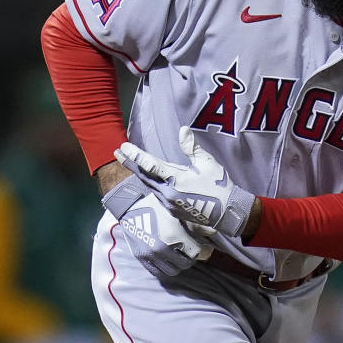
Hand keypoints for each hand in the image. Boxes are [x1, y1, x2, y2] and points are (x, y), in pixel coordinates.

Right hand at [102, 173, 211, 279]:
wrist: (130, 207)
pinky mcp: (140, 257)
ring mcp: (148, 256)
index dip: (196, 255)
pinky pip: (155, 272)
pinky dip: (163, 269)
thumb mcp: (174, 217)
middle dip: (186, 262)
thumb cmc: (155, 207)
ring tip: (177, 260)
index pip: (188, 258)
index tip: (197, 251)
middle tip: (188, 256)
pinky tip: (166, 262)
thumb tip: (203, 237)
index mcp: (168, 240)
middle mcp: (158, 251)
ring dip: (175, 267)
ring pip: (168, 272)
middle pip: (180, 267)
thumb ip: (187, 229)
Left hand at [116, 126, 256, 239]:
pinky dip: (150, 183)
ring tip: (129, 162)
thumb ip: (191, 147)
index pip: (150, 164)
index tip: (123, 147)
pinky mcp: (171, 209)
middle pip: (143, 175)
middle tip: (117, 152)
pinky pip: (156, 193)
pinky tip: (146, 178)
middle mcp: (167, 191)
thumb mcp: (207, 163)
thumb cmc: (218, 185)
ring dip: (138, 173)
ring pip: (149, 185)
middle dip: (129, 163)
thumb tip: (182, 130)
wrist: (226, 212)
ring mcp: (167, 202)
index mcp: (175, 178)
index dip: (135, 155)